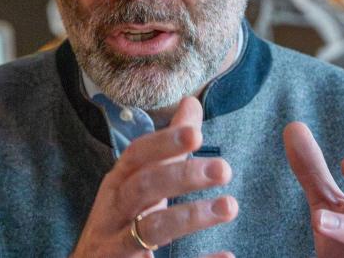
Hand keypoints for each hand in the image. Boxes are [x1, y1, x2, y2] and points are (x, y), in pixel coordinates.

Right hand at [71, 97, 238, 257]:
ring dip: (190, 217)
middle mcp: (113, 212)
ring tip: (229, 206)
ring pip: (150, 229)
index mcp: (118, 184)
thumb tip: (191, 102)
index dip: (163, 143)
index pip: (137, 155)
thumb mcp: (139, 182)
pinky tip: (226, 257)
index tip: (196, 134)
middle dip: (181, 176)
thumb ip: (169, 147)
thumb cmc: (119, 222)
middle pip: (142, 187)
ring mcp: (117, 245)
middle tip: (224, 169)